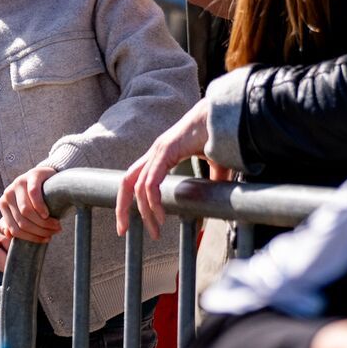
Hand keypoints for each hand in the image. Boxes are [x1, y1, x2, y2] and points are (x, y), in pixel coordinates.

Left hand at [0, 164, 61, 243]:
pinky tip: (47, 213)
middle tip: (54, 232)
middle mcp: (8, 194)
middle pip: (22, 221)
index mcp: (3, 205)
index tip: (46, 240)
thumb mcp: (23, 212)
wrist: (46, 176)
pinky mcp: (31, 175)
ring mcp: (18, 183)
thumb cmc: (35, 199)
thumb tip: (8, 235)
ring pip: (26, 211)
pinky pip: (33, 194)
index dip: (31, 238)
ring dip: (43, 222)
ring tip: (56, 225)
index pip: (14, 229)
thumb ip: (15, 223)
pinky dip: (40, 207)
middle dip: (40, 230)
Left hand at [115, 97, 212, 236]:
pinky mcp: (166, 150)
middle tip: (122, 231)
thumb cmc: (219, 138)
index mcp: (160, 156)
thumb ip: (209, 186)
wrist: (225, 116)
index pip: (134, 180)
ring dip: (144, 212)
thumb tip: (212, 205)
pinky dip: (153, 200)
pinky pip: (151, 181)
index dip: (128, 200)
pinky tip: (161, 215)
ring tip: (156, 230)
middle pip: (126, 182)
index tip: (128, 222)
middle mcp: (154, 153)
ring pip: (138, 186)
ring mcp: (158, 150)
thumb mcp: (214, 168)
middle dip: (121, 208)